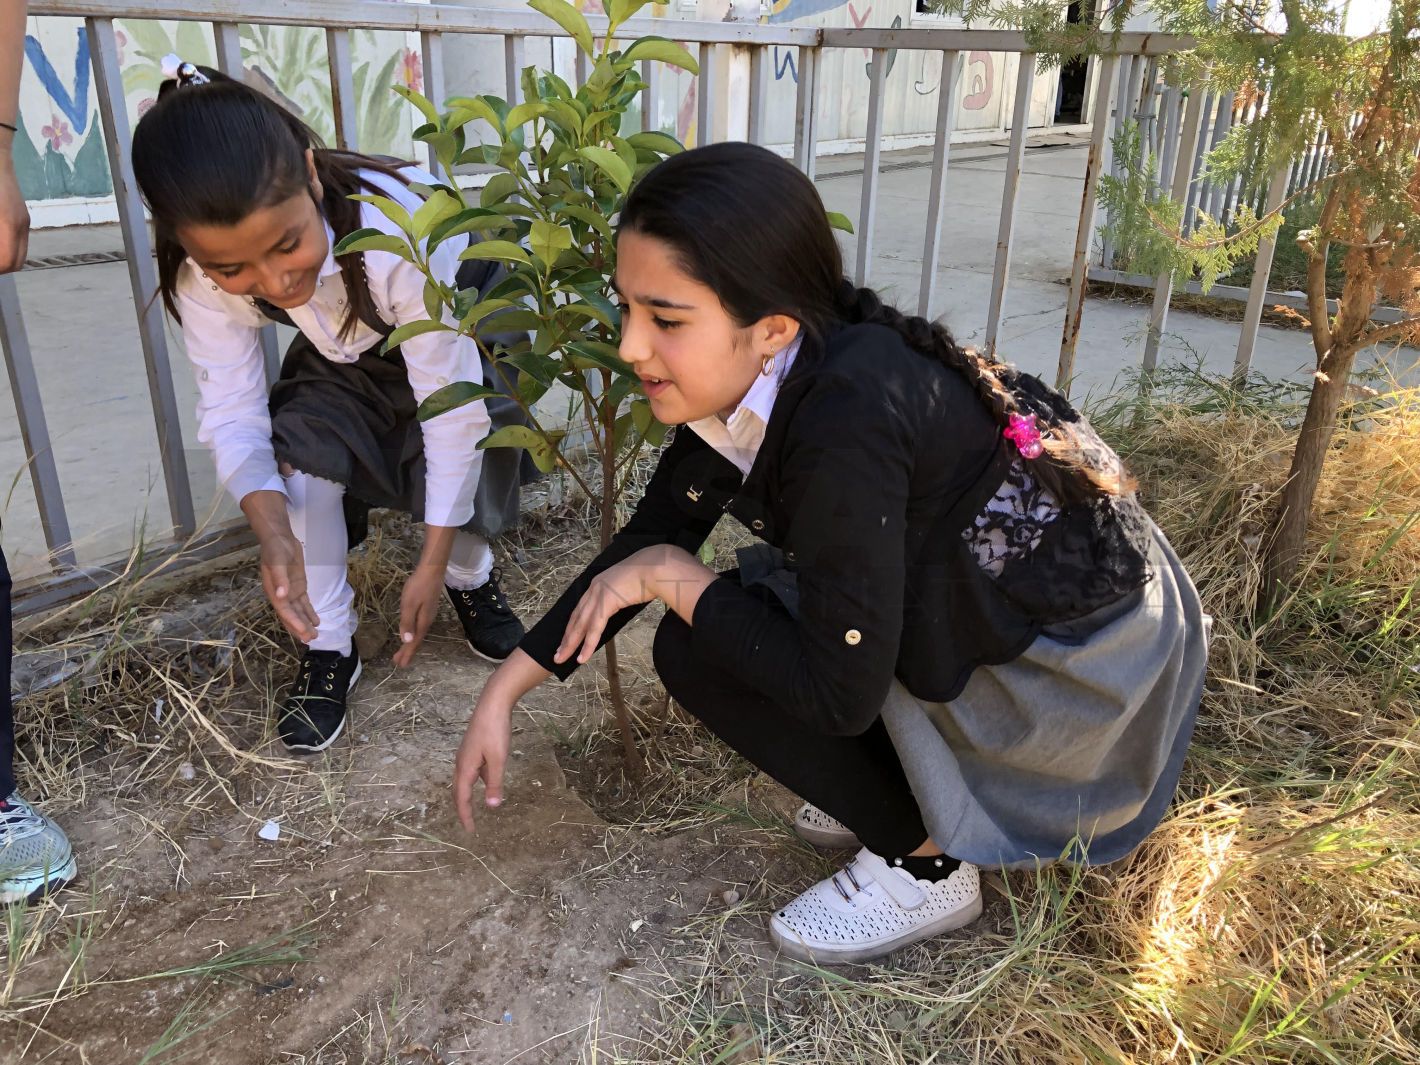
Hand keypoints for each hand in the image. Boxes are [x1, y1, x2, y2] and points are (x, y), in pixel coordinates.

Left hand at [0, 156, 29, 273]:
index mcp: (7, 224)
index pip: (7, 262)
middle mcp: (20, 225)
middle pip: (16, 262)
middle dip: (0, 266)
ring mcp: (24, 219)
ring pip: (19, 252)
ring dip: (4, 255)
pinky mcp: (21, 214)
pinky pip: (19, 240)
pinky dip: (7, 245)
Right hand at [259, 532, 319, 642]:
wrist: (279, 538)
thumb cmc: (275, 550)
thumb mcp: (277, 562)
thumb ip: (280, 579)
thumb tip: (282, 595)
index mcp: (274, 592)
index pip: (285, 611)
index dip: (294, 622)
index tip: (304, 632)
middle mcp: (281, 595)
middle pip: (291, 615)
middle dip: (300, 628)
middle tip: (311, 640)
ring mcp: (290, 591)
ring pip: (299, 612)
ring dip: (306, 623)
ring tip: (315, 635)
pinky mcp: (298, 586)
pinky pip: (304, 603)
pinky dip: (310, 612)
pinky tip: (317, 621)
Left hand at [393, 566, 442, 667]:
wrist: (432, 571)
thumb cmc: (419, 587)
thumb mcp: (409, 604)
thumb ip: (407, 623)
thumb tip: (407, 641)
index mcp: (422, 622)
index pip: (414, 642)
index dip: (407, 653)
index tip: (400, 664)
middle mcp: (427, 621)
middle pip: (417, 640)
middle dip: (408, 652)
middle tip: (399, 662)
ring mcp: (428, 615)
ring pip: (418, 634)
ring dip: (410, 644)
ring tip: (403, 652)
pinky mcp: (427, 609)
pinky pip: (419, 628)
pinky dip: (414, 635)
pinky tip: (411, 634)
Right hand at [453, 695, 511, 831]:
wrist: (492, 703)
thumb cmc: (495, 731)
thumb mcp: (498, 759)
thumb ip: (495, 782)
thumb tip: (492, 806)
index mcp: (465, 767)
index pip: (462, 798)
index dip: (465, 815)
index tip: (470, 830)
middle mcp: (461, 762)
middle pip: (459, 791)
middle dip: (463, 808)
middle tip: (469, 824)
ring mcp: (466, 754)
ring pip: (464, 781)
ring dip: (467, 796)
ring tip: (473, 808)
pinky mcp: (473, 748)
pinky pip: (471, 771)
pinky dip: (475, 782)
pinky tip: (487, 782)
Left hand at [555, 545, 712, 665]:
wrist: (656, 568)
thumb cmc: (648, 575)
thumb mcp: (628, 586)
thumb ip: (619, 595)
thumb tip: (621, 603)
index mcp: (598, 584)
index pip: (580, 609)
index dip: (572, 626)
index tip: (566, 639)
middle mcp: (594, 588)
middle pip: (576, 619)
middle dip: (566, 638)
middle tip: (558, 654)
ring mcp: (598, 595)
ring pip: (580, 626)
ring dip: (571, 645)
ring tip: (562, 658)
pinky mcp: (606, 603)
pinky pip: (594, 629)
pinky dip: (588, 645)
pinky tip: (582, 657)